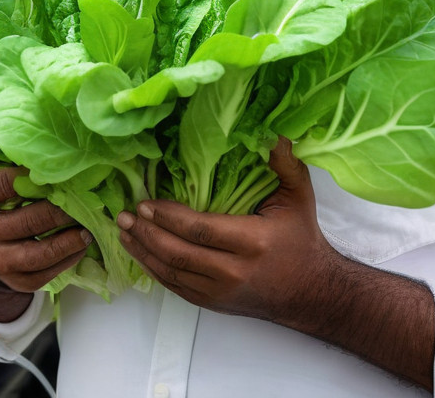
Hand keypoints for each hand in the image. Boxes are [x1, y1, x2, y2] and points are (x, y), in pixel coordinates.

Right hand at [0, 166, 91, 321]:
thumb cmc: (0, 200)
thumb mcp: (0, 177)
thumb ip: (22, 165)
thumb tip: (61, 152)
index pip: (3, 184)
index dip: (33, 176)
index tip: (59, 170)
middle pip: (29, 220)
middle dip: (62, 211)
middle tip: (87, 200)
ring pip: (38, 253)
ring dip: (69, 240)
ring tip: (89, 228)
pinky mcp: (12, 281)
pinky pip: (44, 274)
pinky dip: (67, 259)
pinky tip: (81, 245)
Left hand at [116, 137, 342, 330]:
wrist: (311, 291)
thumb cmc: (301, 237)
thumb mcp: (299, 196)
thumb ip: (285, 163)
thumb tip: (273, 132)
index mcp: (251, 242)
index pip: (200, 229)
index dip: (169, 217)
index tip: (145, 203)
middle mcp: (232, 271)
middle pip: (179, 253)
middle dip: (147, 233)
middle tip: (123, 214)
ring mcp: (220, 292)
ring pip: (172, 273)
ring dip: (143, 252)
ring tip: (123, 231)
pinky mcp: (213, 303)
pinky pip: (175, 287)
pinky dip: (154, 270)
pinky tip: (140, 253)